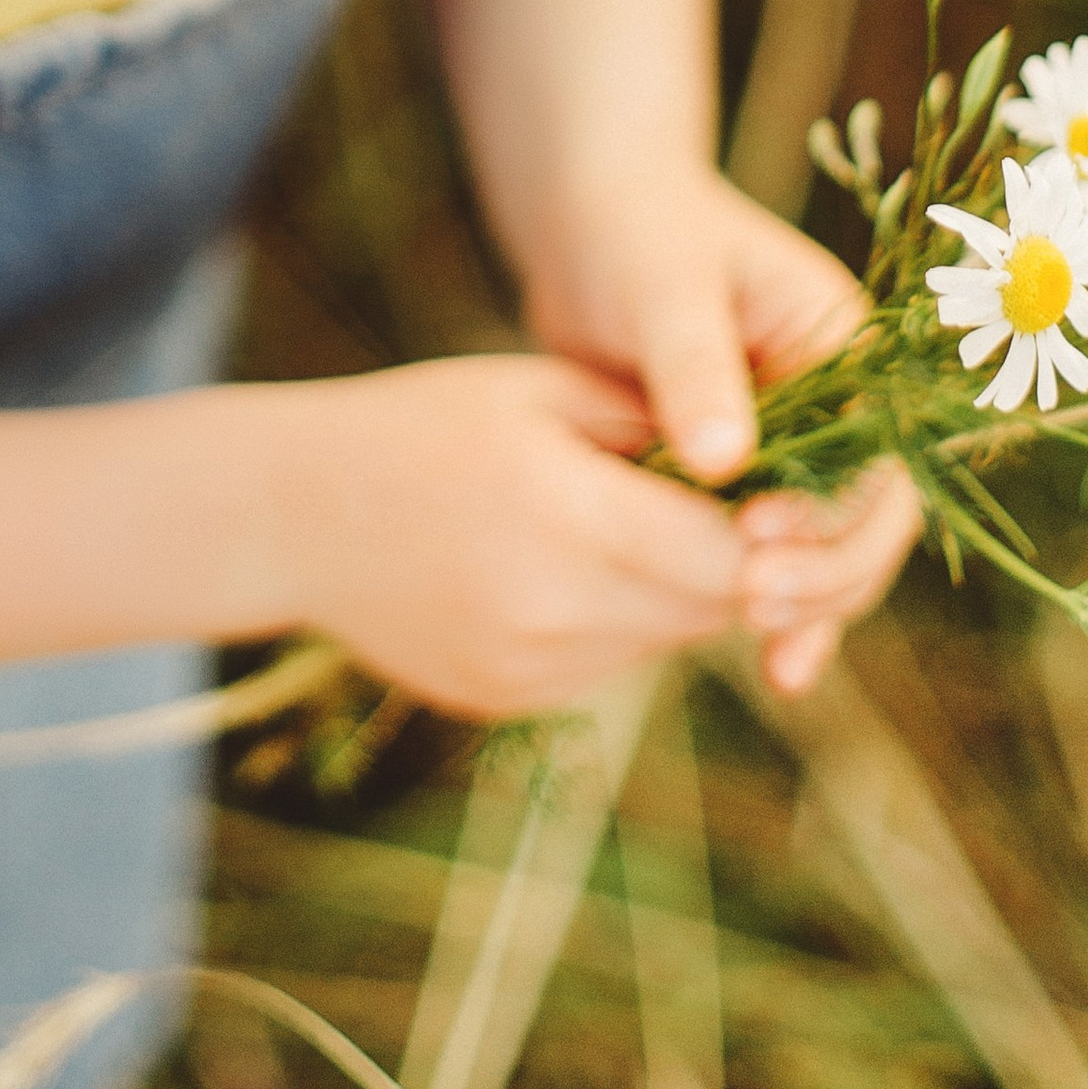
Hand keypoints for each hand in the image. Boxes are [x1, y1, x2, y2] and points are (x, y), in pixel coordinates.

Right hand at [287, 352, 753, 720]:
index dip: (779, 537)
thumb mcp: (541, 388)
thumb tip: (767, 468)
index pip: (726, 557)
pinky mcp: (507, 701)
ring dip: (682, 591)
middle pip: (706, 608)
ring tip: (641, 523)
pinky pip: (608, 665)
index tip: (795, 500)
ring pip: (665, 642)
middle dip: (743, 564)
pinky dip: (619, 621)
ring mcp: (527, 668)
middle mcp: (551, 608)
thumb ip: (657, 428)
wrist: (292, 514)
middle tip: (745, 507)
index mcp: (564, 513)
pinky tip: (572, 566)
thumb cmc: (425, 425)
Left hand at [519, 167, 922, 692]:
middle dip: (831, 575)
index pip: (875, 456)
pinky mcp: (740, 473)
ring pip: (826, 548)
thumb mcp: (664, 285)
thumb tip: (723, 462)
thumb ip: (694, 365)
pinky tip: (761, 664)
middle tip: (759, 614)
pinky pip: (768, 550)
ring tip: (774, 662)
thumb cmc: (631, 227)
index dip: (832, 517)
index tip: (759, 547)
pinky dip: (761, 600)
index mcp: (843, 345)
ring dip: (809, 607)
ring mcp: (793, 442)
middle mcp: (835, 401)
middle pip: (869, 516)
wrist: (585, 217)